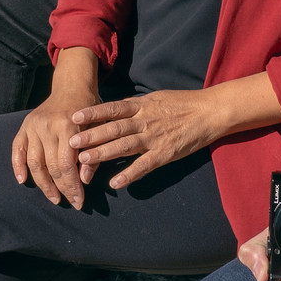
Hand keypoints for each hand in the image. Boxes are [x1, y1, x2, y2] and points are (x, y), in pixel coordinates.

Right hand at [13, 80, 98, 208]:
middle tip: (70, 202)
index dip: (72, 186)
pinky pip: (17, 149)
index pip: (66, 164)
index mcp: (67, 126)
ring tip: (54, 197)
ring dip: (43, 184)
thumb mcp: (97, 129)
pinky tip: (22, 181)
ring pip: (34, 162)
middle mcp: (47, 126)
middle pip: (51, 166)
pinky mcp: (25, 125)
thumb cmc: (89, 110)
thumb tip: (84, 181)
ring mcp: (34, 125)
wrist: (72, 86)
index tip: (79, 201)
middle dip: (61, 188)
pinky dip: (17, 166)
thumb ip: (92, 155)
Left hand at [67, 89, 231, 188]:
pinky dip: (129, 174)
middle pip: (113, 128)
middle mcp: (145, 121)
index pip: (113, 108)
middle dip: (91, 136)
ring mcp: (154, 138)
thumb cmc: (181, 103)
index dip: (93, 113)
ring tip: (84, 161)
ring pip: (124, 146)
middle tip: (70, 143)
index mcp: (142, 105)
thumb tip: (114, 110)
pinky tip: (115, 182)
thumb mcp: (155, 98)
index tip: (74, 117)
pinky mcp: (165, 154)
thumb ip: (135, 105)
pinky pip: (144, 165)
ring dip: (103, 154)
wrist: (209, 112)